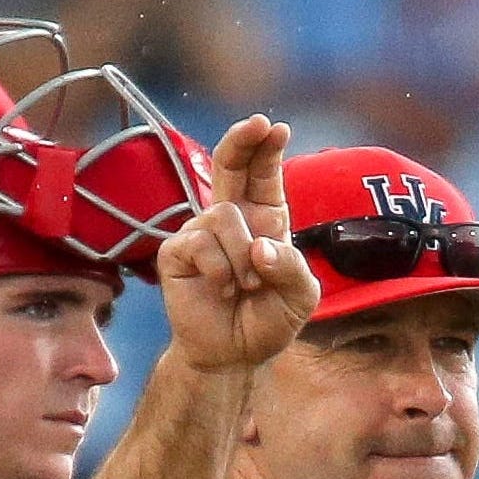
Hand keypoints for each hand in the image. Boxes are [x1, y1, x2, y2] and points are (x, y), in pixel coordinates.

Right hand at [156, 114, 320, 374]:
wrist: (234, 355)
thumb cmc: (268, 320)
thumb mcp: (300, 296)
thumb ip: (292, 268)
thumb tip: (261, 246)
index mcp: (264, 220)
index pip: (263, 175)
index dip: (267, 149)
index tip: (276, 127)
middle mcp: (231, 219)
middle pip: (230, 165)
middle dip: (242, 140)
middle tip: (257, 123)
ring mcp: (200, 232)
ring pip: (223, 215)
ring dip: (242, 255)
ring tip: (246, 286)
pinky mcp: (177, 252)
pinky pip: (200, 243)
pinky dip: (220, 269)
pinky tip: (223, 289)